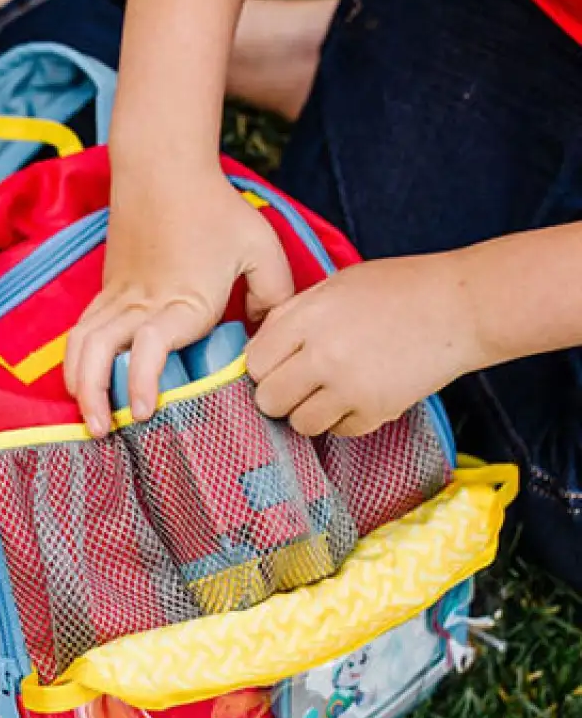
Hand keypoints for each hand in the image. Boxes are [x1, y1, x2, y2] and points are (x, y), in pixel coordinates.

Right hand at [64, 168, 293, 437]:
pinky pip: (81, 331)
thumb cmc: (216, 208)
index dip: (141, 381)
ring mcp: (117, 296)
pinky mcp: (106, 289)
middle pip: (97, 352)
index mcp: (181, 299)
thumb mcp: (261, 248)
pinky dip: (76, 362)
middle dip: (94, 396)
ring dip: (78, 383)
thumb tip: (266, 336)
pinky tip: (82, 384)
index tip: (144, 411)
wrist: (164, 167)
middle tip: (103, 432)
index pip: (149, 346)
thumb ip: (274, 296)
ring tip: (88, 417)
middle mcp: (140, 302)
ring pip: (80, 344)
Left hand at [245, 253, 483, 436]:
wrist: (462, 308)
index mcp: (309, 318)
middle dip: (278, 394)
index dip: (263, 366)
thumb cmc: (398, 290)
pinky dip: (343, 420)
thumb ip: (292, 316)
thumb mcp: (335, 285)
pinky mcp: (375, 412)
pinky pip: (337, 432)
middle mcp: (323, 355)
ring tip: (329, 390)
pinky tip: (359, 394)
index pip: (254, 362)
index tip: (276, 363)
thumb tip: (257, 348)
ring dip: (308, 411)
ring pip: (299, 423)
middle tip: (298, 382)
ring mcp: (349, 388)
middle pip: (269, 399)